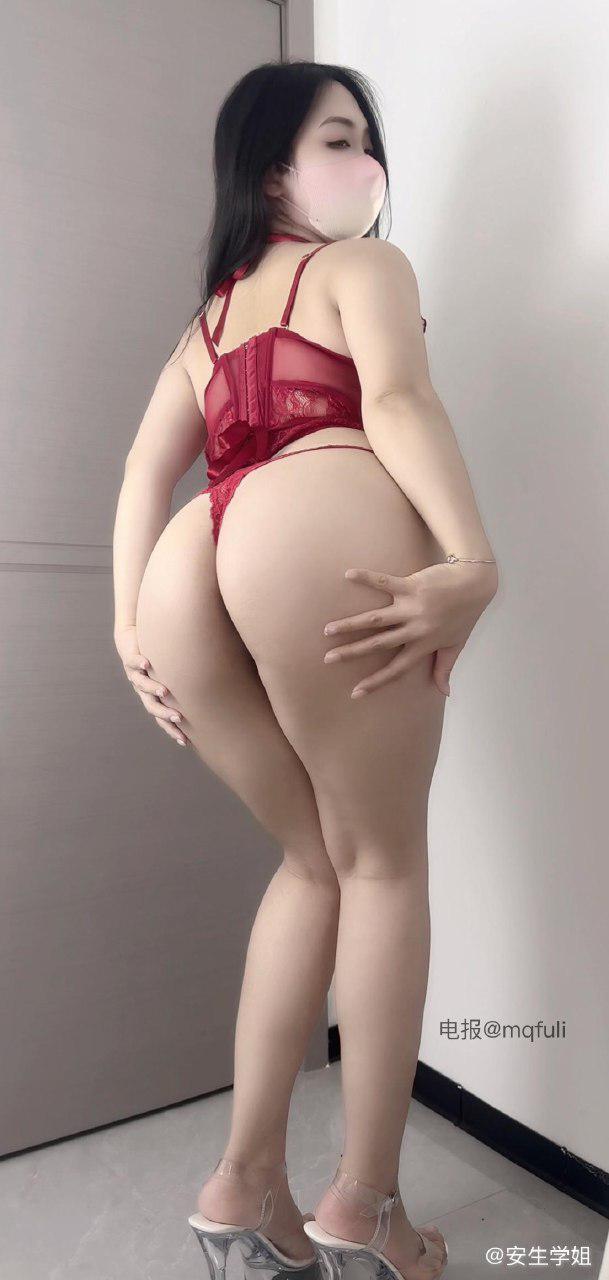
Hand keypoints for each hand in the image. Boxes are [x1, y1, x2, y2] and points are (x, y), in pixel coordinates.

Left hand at [114, 624, 189, 745]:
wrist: (130, 640)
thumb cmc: (156, 657)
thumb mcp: (169, 675)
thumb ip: (183, 685)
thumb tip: (211, 693)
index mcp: (151, 696)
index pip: (161, 717)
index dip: (171, 729)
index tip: (183, 740)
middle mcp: (142, 688)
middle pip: (151, 705)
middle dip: (164, 713)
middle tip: (178, 717)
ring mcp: (135, 674)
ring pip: (141, 685)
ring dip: (152, 689)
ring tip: (164, 691)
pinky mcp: (129, 659)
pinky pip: (133, 662)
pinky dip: (139, 663)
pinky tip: (147, 664)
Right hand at [323, 561, 497, 697]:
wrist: (476, 583)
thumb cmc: (466, 614)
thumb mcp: (456, 644)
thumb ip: (445, 668)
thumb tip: (445, 694)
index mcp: (424, 646)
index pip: (397, 669)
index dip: (376, 682)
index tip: (356, 693)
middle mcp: (416, 629)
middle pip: (379, 644)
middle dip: (352, 653)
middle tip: (328, 659)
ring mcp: (412, 607)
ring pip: (376, 618)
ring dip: (351, 624)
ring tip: (328, 629)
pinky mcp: (412, 585)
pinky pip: (385, 582)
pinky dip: (367, 578)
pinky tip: (348, 575)